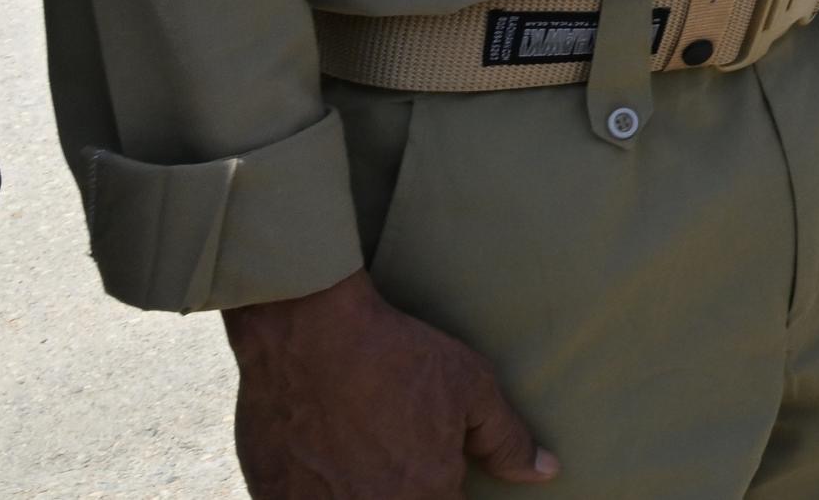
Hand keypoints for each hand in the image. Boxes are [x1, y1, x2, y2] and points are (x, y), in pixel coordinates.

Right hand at [223, 271, 555, 495]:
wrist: (307, 335)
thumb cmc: (395, 358)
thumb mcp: (469, 389)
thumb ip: (506, 440)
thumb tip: (545, 472)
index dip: (451, 492)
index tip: (444, 472)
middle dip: (410, 488)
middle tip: (398, 452)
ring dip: (364, 488)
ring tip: (364, 453)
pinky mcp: (273, 499)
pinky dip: (324, 490)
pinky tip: (329, 459)